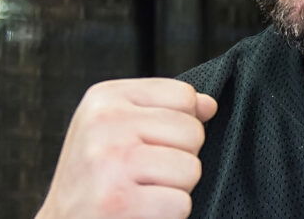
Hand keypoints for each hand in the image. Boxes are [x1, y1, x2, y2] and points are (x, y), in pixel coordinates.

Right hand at [36, 79, 218, 218]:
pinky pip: (181, 204)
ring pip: (191, 169)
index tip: (148, 145)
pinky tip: (139, 213)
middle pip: (192, 132)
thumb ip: (163, 111)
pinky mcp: (117, 202)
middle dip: (179, 159)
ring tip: (141, 193)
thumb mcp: (116, 130)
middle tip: (143, 175)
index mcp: (104, 98)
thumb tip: (208, 104)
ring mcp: (110, 162)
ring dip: (174, 190)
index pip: (183, 96)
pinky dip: (167, 216)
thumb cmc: (95, 178)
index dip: (179, 127)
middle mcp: (104, 123)